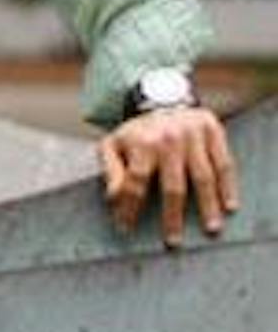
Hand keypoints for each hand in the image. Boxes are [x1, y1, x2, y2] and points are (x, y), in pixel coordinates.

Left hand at [99, 106, 239, 247]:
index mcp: (140, 143)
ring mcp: (192, 135)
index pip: (135, 182)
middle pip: (172, 185)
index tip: (127, 229)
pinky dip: (227, 185)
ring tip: (210, 228)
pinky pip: (224, 163)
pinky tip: (228, 205)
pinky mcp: (212, 131)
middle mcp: (167, 139)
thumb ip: (111, 170)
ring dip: (207, 205)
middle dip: (172, 216)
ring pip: (202, 176)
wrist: (161, 97)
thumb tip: (112, 198)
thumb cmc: (137, 131)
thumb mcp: (113, 143)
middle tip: (173, 241)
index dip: (130, 207)